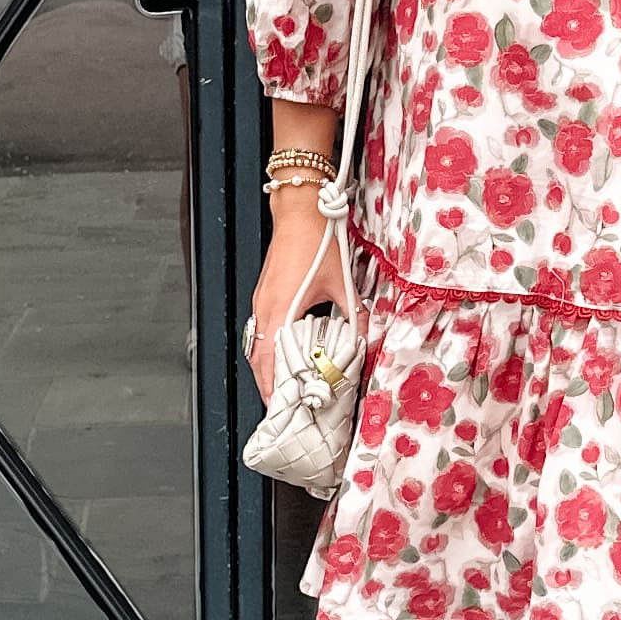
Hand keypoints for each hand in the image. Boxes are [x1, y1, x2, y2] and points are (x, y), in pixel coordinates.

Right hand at [249, 191, 352, 405]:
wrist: (299, 211)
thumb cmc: (316, 241)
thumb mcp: (341, 281)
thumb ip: (353, 313)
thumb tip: (363, 336)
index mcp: (280, 310)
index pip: (270, 361)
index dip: (274, 388)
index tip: (282, 408)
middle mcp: (265, 309)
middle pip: (259, 359)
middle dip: (268, 386)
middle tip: (281, 407)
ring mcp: (261, 302)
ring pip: (257, 346)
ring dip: (266, 369)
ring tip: (281, 389)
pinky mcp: (264, 295)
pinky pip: (260, 331)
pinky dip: (268, 350)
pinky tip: (283, 358)